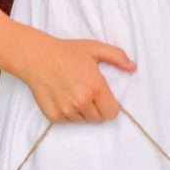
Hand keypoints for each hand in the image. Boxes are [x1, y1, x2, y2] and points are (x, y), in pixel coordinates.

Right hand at [21, 37, 136, 122]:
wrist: (36, 57)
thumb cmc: (66, 52)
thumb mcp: (95, 48)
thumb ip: (117, 57)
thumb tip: (133, 67)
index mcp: (95, 88)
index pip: (112, 112)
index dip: (110, 105)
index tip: (103, 97)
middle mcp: (81, 102)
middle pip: (99, 118)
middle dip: (97, 108)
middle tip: (88, 93)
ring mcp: (66, 110)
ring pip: (84, 120)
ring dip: (83, 111)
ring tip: (74, 92)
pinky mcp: (54, 116)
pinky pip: (69, 121)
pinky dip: (68, 113)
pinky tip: (63, 96)